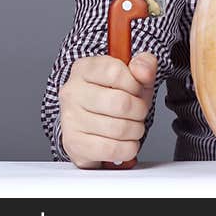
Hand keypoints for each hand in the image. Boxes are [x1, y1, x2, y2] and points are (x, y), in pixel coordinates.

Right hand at [58, 52, 157, 168]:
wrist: (91, 124)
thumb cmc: (113, 96)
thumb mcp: (133, 76)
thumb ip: (145, 65)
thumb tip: (143, 70)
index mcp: (85, 68)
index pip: (115, 72)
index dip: (135, 84)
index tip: (137, 90)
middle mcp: (73, 92)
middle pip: (120, 103)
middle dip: (140, 110)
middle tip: (139, 111)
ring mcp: (70, 119)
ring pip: (119, 129)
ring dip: (136, 130)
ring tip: (133, 126)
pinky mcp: (74, 144)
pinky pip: (111, 149)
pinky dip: (128, 148)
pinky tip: (125, 141)